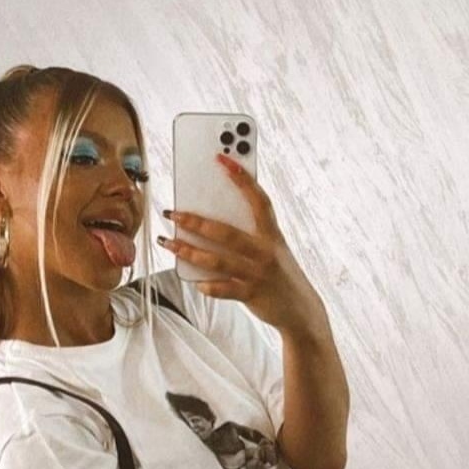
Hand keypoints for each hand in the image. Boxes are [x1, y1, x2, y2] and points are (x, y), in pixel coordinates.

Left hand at [158, 151, 313, 330]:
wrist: (300, 310)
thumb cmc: (280, 274)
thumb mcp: (273, 249)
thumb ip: (250, 235)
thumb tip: (211, 223)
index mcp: (272, 234)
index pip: (258, 200)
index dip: (242, 178)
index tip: (223, 158)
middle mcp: (265, 251)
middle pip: (225, 232)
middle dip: (194, 222)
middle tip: (172, 213)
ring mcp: (257, 274)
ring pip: (216, 260)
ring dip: (187, 251)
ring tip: (168, 243)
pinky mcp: (251, 295)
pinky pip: (221, 288)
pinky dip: (206, 284)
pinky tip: (195, 280)